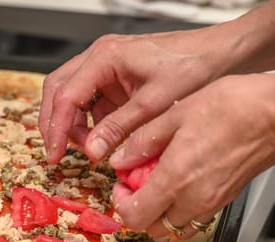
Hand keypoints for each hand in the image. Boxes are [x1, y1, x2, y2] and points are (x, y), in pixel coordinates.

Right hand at [38, 30, 224, 163]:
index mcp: (106, 56)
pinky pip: (90, 101)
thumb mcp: (154, 103)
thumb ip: (119, 128)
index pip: (66, 95)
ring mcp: (105, 67)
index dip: (57, 128)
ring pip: (70, 96)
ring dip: (72, 123)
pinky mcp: (113, 79)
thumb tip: (92, 150)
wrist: (220, 55)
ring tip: (88, 146)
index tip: (54, 153)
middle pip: (58, 90)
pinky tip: (101, 136)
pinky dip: (90, 121)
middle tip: (57, 152)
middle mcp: (99, 57)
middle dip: (55, 123)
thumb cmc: (193, 66)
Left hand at [110, 73, 274, 238]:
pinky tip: (179, 181)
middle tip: (135, 183)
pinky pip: (194, 218)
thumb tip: (120, 160)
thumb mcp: (175, 114)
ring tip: (157, 183)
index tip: (121, 184)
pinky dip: (179, 209)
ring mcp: (212, 203)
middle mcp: (194, 199)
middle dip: (137, 210)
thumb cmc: (235, 107)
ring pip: (174, 228)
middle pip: (152, 228)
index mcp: (176, 179)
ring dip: (158, 212)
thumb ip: (142, 142)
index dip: (120, 205)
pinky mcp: (225, 200)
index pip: (134, 217)